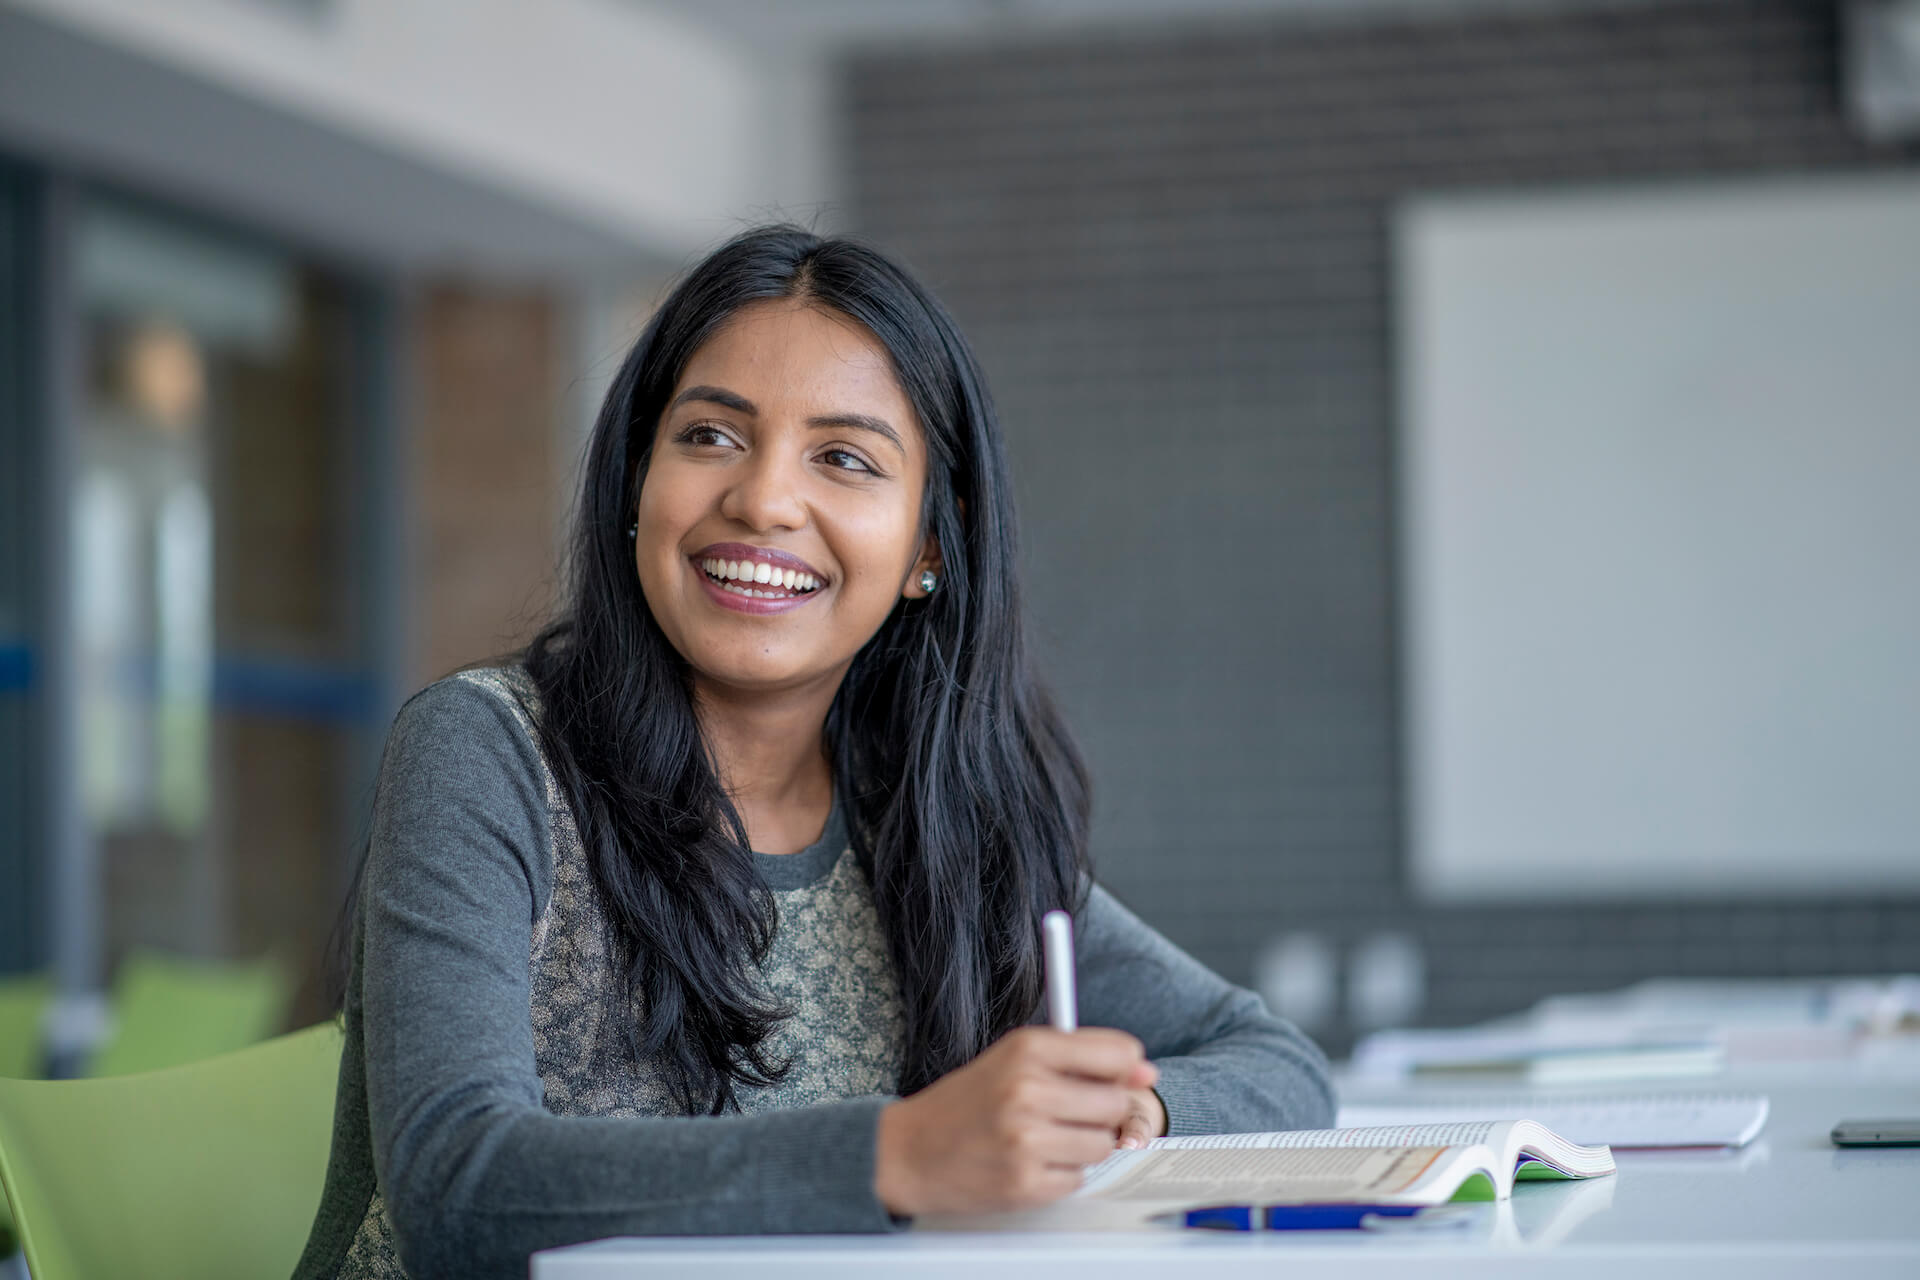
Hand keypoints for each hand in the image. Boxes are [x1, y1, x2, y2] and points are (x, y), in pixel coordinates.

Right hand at [873, 1026, 1156, 1216]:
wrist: (909, 1152)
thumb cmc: (964, 1103)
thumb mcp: (1014, 1059)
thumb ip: (1080, 1058)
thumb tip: (1146, 1070)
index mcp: (1027, 1049)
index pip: (1117, 1053)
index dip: (1124, 1070)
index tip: (1116, 1078)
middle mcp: (1028, 1090)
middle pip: (1116, 1104)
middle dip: (1101, 1112)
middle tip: (1068, 1113)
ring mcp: (1027, 1140)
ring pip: (1103, 1145)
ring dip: (1082, 1145)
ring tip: (1045, 1138)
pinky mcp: (1026, 1183)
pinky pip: (1078, 1179)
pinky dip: (1062, 1174)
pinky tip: (1031, 1161)